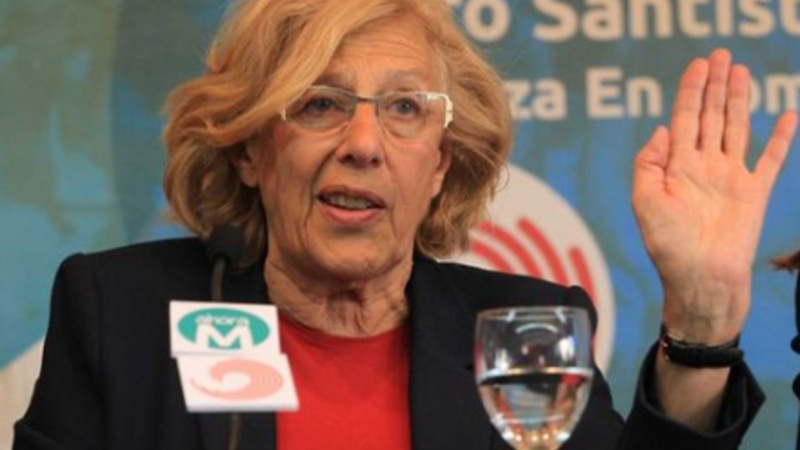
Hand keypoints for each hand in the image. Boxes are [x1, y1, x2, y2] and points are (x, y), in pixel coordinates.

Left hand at [632, 48, 796, 343]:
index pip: (683, 119)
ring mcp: (730, 179)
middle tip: (720, 54)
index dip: (690, 91)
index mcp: (677, 168)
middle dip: (714, 86)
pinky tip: (785, 115)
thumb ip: (648, 165)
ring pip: (736, 129)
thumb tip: (660, 131)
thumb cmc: (668, 248)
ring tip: (740, 71)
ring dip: (739, 100)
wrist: (701, 280)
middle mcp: (704, 168)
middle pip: (710, 116)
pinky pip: (771, 160)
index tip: (697, 65)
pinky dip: (780, 139)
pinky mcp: (754, 194)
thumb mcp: (644, 203)